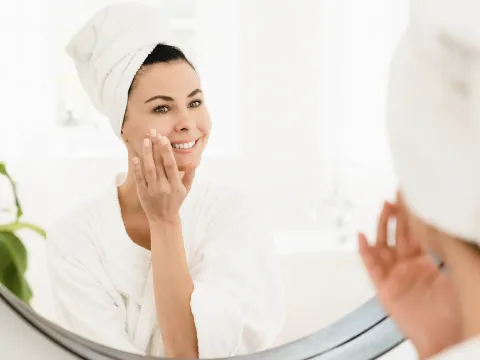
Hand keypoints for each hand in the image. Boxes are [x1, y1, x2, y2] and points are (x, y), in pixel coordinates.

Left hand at [132, 130, 195, 223]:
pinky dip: (137, 169)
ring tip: (145, 141)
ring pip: (149, 169)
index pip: (170, 164)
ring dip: (147, 154)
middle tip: (153, 132)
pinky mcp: (143, 193)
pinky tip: (135, 158)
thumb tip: (194, 163)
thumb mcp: (186, 190)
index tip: (164, 138)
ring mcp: (153, 189)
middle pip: (159, 163)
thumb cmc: (175, 202)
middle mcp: (164, 186)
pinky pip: (139, 179)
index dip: (166, 151)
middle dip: (156, 146)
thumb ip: (189, 176)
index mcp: (175, 184)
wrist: (163, 219)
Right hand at [358, 198, 461, 358]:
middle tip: (397, 192)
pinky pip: (371, 267)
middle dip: (398, 213)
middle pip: (400, 234)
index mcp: (426, 263)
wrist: (444, 339)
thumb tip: (439, 223)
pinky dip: (364, 252)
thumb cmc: (455, 311)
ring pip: (384, 245)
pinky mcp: (384, 288)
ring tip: (384, 207)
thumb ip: (446, 247)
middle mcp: (409, 266)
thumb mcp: (458, 271)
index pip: (417, 232)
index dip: (414, 213)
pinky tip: (361, 237)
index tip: (411, 194)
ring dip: (382, 226)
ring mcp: (395, 276)